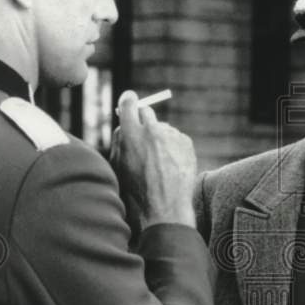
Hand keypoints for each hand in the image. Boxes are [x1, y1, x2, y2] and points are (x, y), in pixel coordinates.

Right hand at [110, 90, 196, 229]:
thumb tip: (124, 124)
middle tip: (142, 131)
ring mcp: (171, 135)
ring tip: (158, 161)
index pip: (129, 103)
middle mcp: (152, 129)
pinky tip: (170, 164)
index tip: (130, 99)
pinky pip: (176, 138)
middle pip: (146, 111)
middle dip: (143, 119)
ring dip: (159, 137)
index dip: (128, 100)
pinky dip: (172, 147)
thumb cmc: (136, 189)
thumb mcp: (118, 165)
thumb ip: (120, 141)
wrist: (165, 205)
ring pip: (162, 128)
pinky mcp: (186, 142)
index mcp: (130, 133)